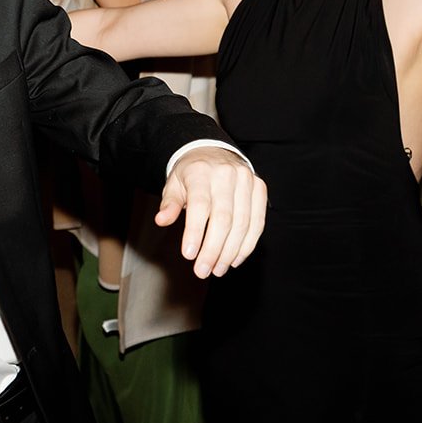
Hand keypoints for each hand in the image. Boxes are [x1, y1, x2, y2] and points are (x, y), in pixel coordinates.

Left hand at [157, 146, 265, 276]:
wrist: (214, 152)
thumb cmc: (191, 174)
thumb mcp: (174, 184)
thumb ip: (169, 204)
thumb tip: (161, 220)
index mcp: (201, 172)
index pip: (200, 206)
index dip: (195, 233)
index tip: (189, 256)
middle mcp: (226, 174)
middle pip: (223, 219)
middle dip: (213, 250)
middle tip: (203, 270)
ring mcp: (246, 180)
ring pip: (243, 223)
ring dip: (230, 252)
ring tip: (218, 269)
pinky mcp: (260, 188)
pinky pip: (258, 221)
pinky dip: (247, 244)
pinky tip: (235, 259)